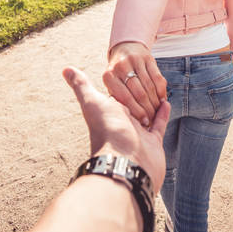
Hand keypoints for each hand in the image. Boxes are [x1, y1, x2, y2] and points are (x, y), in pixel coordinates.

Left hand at [63, 66, 169, 192]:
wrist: (125, 162)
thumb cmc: (107, 131)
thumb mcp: (92, 103)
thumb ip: (81, 86)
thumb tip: (66, 69)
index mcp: (110, 112)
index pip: (117, 94)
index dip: (122, 84)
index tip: (127, 73)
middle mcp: (123, 123)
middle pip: (133, 105)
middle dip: (138, 95)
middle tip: (145, 80)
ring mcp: (138, 133)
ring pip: (147, 114)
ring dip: (152, 102)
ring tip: (158, 91)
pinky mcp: (153, 141)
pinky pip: (159, 124)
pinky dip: (162, 113)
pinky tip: (166, 102)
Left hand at [103, 42, 167, 126]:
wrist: (125, 48)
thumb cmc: (117, 75)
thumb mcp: (110, 84)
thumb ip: (114, 99)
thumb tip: (128, 118)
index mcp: (109, 76)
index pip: (125, 98)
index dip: (136, 112)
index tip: (143, 122)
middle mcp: (121, 66)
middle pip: (139, 93)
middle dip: (148, 109)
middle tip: (152, 119)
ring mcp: (135, 60)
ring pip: (150, 87)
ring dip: (155, 102)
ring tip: (157, 112)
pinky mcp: (148, 58)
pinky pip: (158, 78)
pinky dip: (161, 91)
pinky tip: (163, 100)